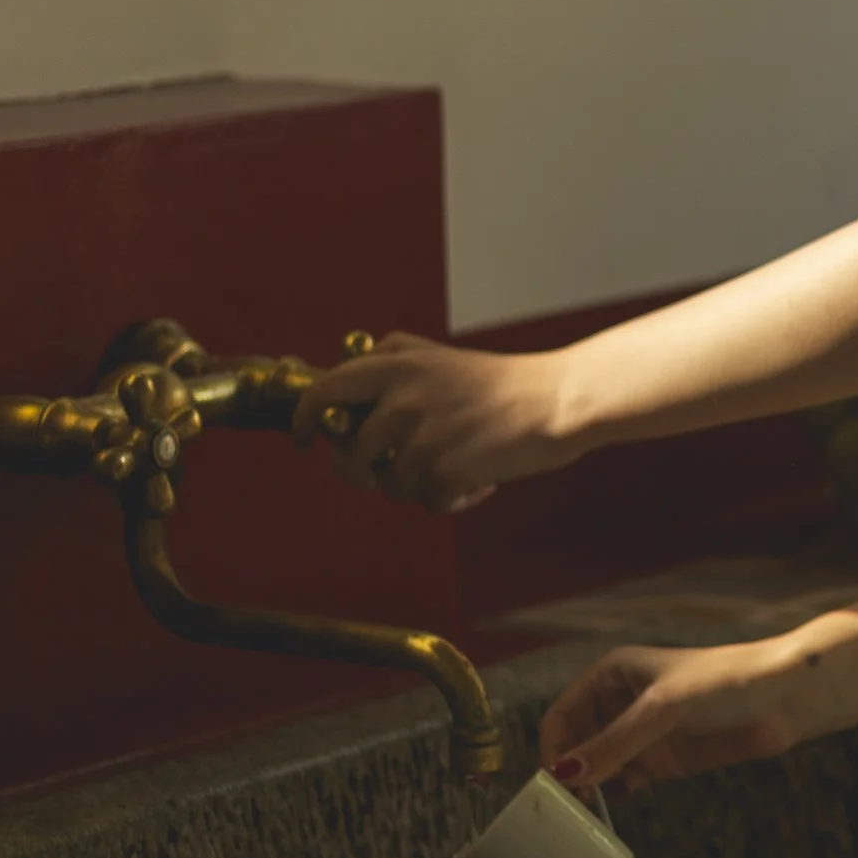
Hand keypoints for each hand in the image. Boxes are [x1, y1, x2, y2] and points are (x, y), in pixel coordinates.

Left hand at [300, 334, 574, 509]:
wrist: (554, 401)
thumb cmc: (500, 383)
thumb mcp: (439, 356)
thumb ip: (393, 358)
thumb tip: (344, 370)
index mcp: (395, 366)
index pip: (325, 391)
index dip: (304, 418)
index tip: (303, 438)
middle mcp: (400, 399)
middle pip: (347, 454)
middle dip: (359, 471)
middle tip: (380, 475)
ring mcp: (420, 436)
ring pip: (389, 484)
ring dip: (417, 485)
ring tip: (453, 468)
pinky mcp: (443, 469)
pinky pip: (426, 501)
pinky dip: (451, 499)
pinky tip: (478, 480)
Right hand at [537, 642, 807, 794]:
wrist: (785, 697)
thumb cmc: (724, 683)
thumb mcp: (663, 710)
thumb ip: (616, 743)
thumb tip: (567, 774)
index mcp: (612, 675)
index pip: (562, 715)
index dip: (553, 748)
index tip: (554, 784)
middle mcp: (621, 704)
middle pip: (575, 744)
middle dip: (567, 774)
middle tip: (564, 809)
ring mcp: (641, 735)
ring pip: (597, 767)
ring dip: (586, 790)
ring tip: (581, 817)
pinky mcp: (662, 761)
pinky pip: (623, 782)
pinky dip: (611, 798)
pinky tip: (607, 814)